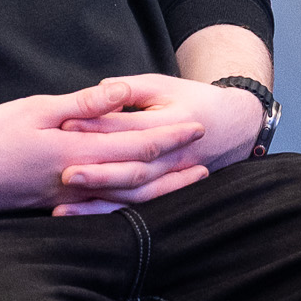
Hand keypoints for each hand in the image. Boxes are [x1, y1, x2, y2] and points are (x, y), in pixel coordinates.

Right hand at [0, 80, 215, 216]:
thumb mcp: (34, 109)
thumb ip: (81, 105)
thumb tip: (120, 92)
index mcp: (74, 153)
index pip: (134, 146)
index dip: (168, 137)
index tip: (196, 127)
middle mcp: (76, 182)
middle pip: (139, 178)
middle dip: (174, 168)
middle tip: (207, 159)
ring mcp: (67, 199)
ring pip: (125, 198)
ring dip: (160, 190)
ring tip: (187, 181)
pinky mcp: (55, 207)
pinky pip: (104, 208)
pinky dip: (130, 203)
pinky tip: (143, 198)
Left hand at [47, 71, 268, 214]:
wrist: (235, 125)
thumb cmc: (193, 100)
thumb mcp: (165, 85)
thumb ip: (132, 87)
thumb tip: (100, 88)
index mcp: (174, 122)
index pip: (132, 127)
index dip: (99, 126)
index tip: (65, 124)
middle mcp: (176, 155)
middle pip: (135, 167)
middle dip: (100, 173)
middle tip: (65, 172)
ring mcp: (173, 176)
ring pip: (136, 194)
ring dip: (101, 201)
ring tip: (65, 205)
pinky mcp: (166, 190)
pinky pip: (138, 207)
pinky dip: (109, 213)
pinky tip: (83, 215)